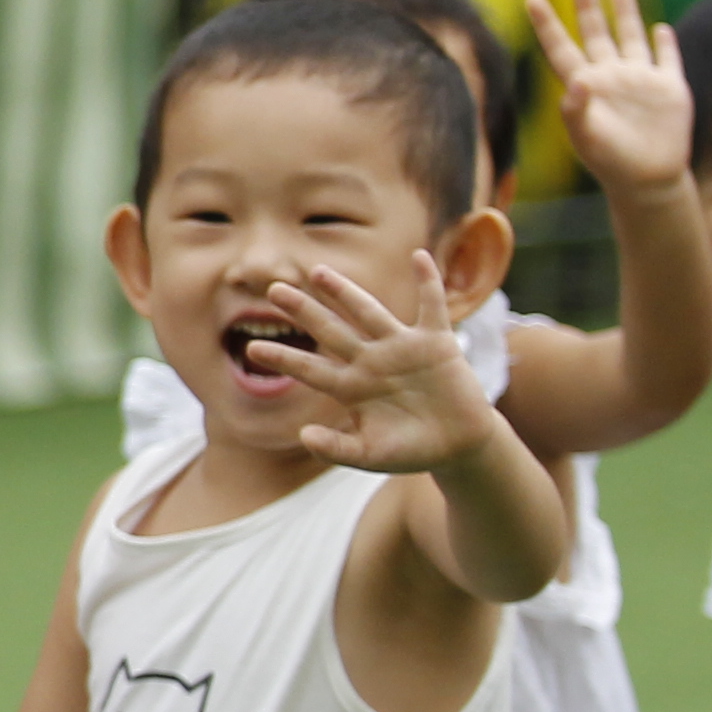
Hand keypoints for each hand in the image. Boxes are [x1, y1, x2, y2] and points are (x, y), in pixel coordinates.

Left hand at [248, 255, 502, 475]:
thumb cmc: (411, 450)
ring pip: (369, 312)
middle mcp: (370, 360)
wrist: (459, 446)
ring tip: (319, 271)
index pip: (310, 369)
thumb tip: (303, 436)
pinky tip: (419, 257)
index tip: (252, 350)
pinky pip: (431, 307)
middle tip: (274, 289)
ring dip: (345, 291)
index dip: (284, 359)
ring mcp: (401, 348)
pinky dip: (429, 283)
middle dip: (304, 311)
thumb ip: (336, 448)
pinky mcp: (436, 343)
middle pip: (331, 331)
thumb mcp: (370, 454)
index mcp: (351, 387)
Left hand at [530, 0, 693, 199]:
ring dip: (626, 14)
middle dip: (587, 7)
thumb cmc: (609, 162)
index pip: (560, 46)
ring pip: (630, 38)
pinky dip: (665, 42)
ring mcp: (640, 80)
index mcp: (583, 84)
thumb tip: (578, 80)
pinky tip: (661, 28)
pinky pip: (667, 58)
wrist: (647, 181)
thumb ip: (576, 109)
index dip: (547, 22)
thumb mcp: (586, 136)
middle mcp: (609, 76)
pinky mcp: (670, 88)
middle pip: (595, 34)